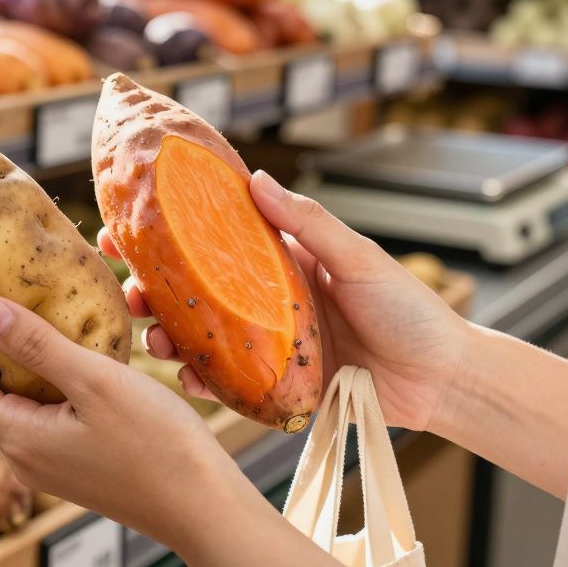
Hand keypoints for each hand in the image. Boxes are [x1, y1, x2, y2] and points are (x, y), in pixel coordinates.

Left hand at [0, 292, 271, 552]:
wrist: (203, 508)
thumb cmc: (158, 446)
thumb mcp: (96, 383)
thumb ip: (38, 345)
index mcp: (18, 435)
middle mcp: (23, 454)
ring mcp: (47, 462)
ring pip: (2, 401)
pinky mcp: (72, 462)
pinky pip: (33, 410)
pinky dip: (25, 375)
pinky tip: (46, 351)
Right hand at [102, 170, 470, 432]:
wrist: (443, 379)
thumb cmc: (409, 309)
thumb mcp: (359, 257)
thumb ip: (308, 222)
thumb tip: (257, 179)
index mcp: (280, 262)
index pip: (211, 241)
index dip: (166, 235)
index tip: (123, 229)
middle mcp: (265, 302)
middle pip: (192, 293)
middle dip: (152, 291)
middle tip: (127, 291)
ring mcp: (266, 346)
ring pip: (201, 339)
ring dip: (168, 338)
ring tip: (154, 341)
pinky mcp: (275, 387)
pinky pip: (227, 384)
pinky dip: (203, 383)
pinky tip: (190, 382)